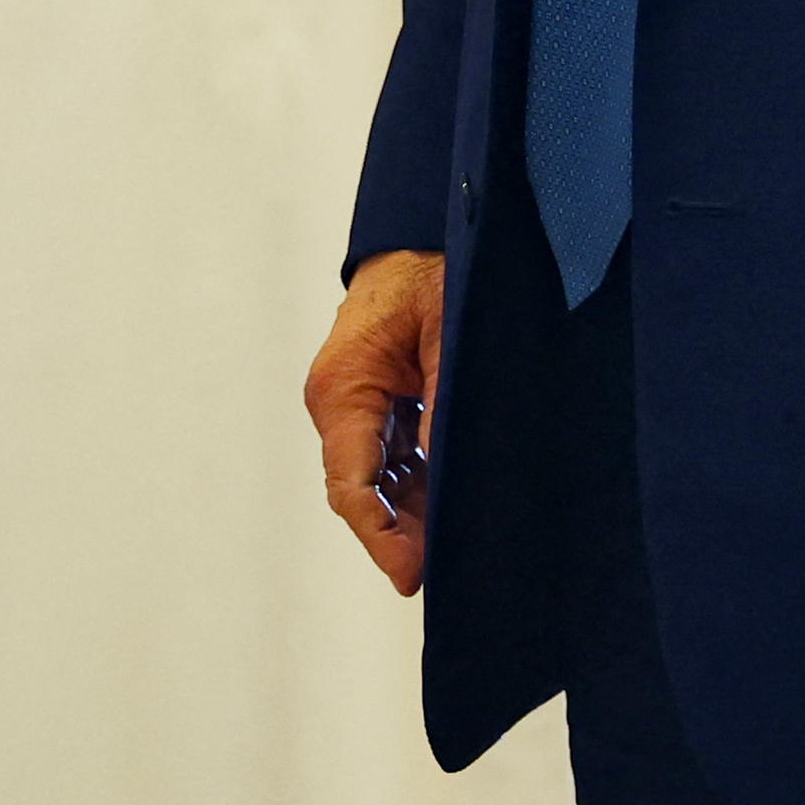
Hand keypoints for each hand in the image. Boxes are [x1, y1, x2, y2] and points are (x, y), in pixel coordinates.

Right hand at [307, 249, 446, 594]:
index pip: (351, 485)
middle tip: (451, 574)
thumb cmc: (432, 268)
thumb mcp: (447, 333)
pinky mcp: (383, 402)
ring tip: (462, 548)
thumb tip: (451, 469)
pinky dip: (423, 486)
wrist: (425, 230)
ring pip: (383, 482)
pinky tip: (456, 508)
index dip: (380, 536)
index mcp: (343, 388)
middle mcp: (342, 403)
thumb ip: (445, 404)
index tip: (412, 574)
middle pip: (365, 493)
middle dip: (403, 535)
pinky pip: (397, 459)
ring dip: (417, 514)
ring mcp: (360, 405)